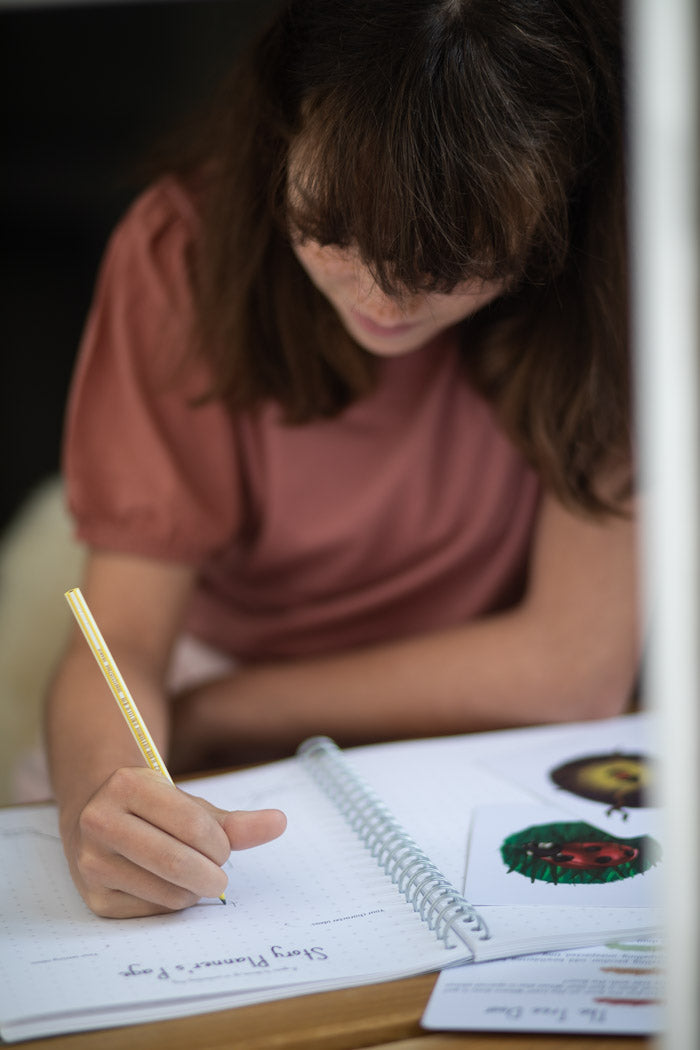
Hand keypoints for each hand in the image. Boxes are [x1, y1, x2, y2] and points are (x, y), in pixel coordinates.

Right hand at [63, 767, 285, 917]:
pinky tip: (166, 885)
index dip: (221, 844)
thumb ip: (233, 820)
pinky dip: (173, 903)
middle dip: (212, 874)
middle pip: (177, 862)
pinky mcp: (94, 898)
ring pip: (167, 892)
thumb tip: (280, 823)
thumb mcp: (187, 804)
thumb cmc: (152, 808)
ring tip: (193, 876)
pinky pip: (153, 911)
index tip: (224, 848)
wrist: (94, 817)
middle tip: (219, 875)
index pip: (193, 825)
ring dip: (194, 891)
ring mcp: (92, 862)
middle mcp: (100, 821)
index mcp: (127, 786)